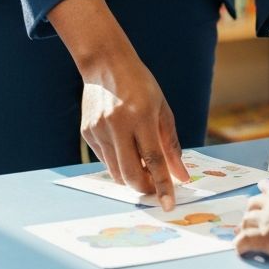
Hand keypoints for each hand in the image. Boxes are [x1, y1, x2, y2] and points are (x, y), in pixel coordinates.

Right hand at [79, 53, 188, 210]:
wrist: (105, 63)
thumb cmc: (139, 84)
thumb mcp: (162, 108)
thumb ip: (171, 144)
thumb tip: (181, 175)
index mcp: (140, 115)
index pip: (153, 159)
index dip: (162, 185)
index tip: (169, 205)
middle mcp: (117, 124)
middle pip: (131, 173)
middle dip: (144, 187)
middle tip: (154, 185)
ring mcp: (99, 129)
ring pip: (116, 171)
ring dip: (131, 174)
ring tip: (140, 159)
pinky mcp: (87, 132)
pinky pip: (104, 159)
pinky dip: (117, 160)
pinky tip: (122, 142)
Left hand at [234, 181, 268, 264]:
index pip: (268, 187)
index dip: (262, 188)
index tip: (259, 186)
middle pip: (252, 204)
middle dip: (249, 210)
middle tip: (248, 217)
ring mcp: (267, 220)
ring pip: (246, 221)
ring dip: (243, 227)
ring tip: (241, 232)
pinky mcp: (265, 237)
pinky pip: (245, 240)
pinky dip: (240, 244)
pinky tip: (239, 248)